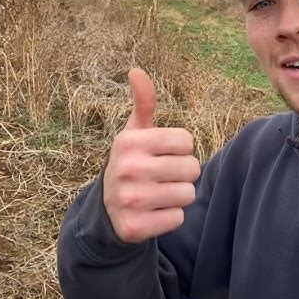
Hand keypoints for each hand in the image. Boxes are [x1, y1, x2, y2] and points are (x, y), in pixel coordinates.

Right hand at [103, 67, 200, 243]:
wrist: (107, 209)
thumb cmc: (131, 161)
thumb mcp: (135, 132)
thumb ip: (144, 102)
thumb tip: (136, 70)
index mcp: (130, 141)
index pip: (187, 141)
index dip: (181, 149)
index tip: (163, 154)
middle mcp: (127, 169)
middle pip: (191, 168)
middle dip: (183, 174)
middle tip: (163, 176)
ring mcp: (130, 200)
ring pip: (187, 194)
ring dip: (178, 196)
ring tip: (159, 193)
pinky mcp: (135, 227)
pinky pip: (178, 218)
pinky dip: (170, 217)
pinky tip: (153, 212)